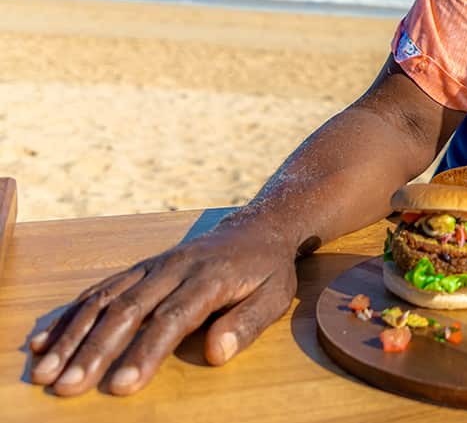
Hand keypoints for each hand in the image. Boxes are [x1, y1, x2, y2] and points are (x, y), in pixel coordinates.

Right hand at [28, 223, 296, 395]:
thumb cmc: (268, 269)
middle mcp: (173, 268)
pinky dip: (69, 316)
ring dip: (71, 336)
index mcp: (209, 278)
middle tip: (67, 388)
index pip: (171, 319)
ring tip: (44, 373)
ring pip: (104, 299)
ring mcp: (151, 267)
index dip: (144, 353)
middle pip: (127, 310)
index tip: (121, 386)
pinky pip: (98, 290)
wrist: (257, 226)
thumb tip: (216, 353)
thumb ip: (247, 323)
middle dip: (94, 351)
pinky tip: (43, 343)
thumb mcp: (276, 295)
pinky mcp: (138, 269)